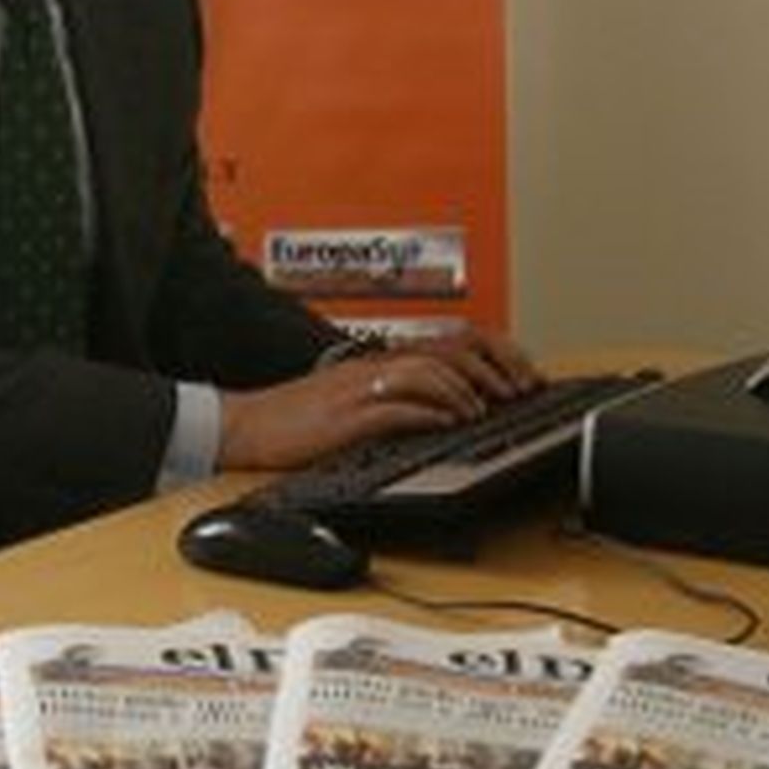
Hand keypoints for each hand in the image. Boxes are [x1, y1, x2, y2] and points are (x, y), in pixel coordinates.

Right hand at [218, 324, 539, 472]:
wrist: (244, 427)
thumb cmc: (295, 419)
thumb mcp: (356, 401)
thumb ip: (398, 398)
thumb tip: (449, 411)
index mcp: (382, 361)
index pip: (452, 341)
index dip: (496, 353)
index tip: (525, 377)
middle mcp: (375, 366)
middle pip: (448, 349)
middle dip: (492, 368)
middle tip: (518, 393)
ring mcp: (360, 389)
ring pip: (426, 371)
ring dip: (463, 390)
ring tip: (484, 409)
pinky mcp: (344, 417)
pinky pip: (394, 407)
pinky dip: (428, 414)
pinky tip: (448, 424)